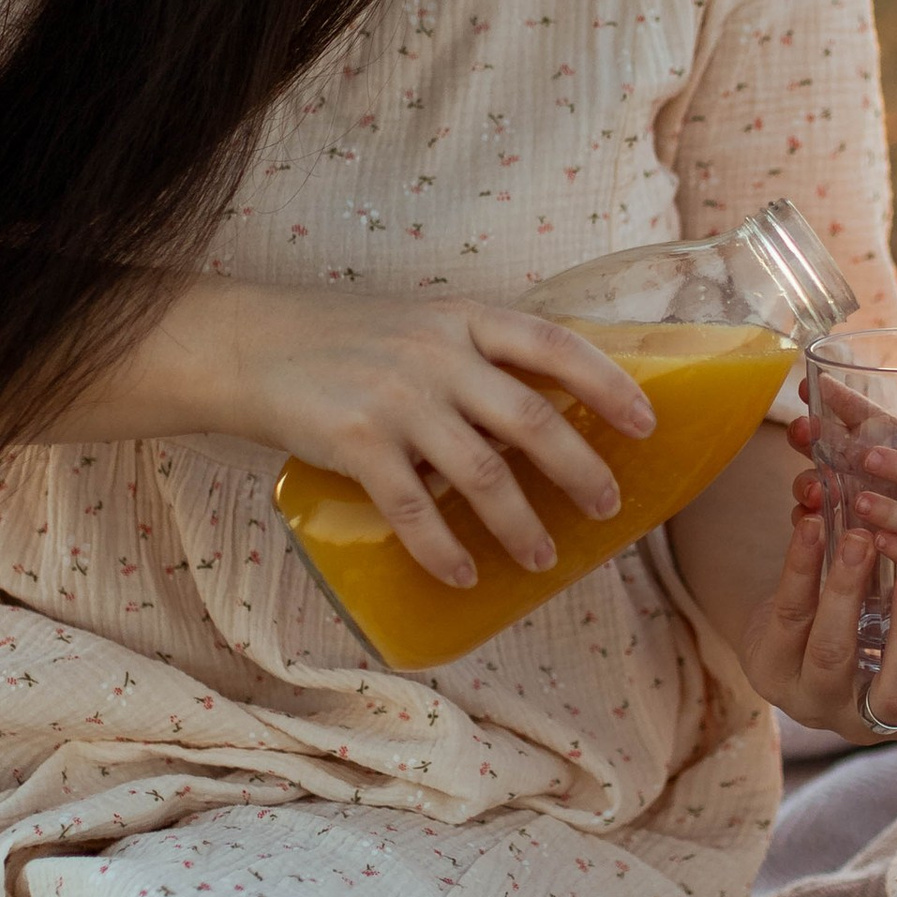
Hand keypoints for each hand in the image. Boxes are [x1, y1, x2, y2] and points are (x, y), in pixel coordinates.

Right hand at [190, 284, 654, 591]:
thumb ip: (478, 359)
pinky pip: (413, 509)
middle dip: (580, 472)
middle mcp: (438, 355)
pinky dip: (444, 550)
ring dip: (520, 525)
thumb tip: (549, 417)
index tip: (646, 424)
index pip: (555, 345)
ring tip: (542, 559)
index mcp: (465, 319)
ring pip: (482, 475)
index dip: (608, 384)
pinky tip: (464, 576)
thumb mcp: (422, 326)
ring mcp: (398, 399)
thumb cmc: (348, 342)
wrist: (250, 347)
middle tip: (608, 510)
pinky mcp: (356, 442)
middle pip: (532, 421)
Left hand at [733, 503, 896, 742]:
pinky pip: (787, 613)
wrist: (783, 641)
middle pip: (893, 690)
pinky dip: (801, 566)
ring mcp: (811, 698)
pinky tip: (813, 524)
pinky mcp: (768, 665)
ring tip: (864, 538)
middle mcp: (863, 716)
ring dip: (847, 591)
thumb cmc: (872, 634)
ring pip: (831, 649)